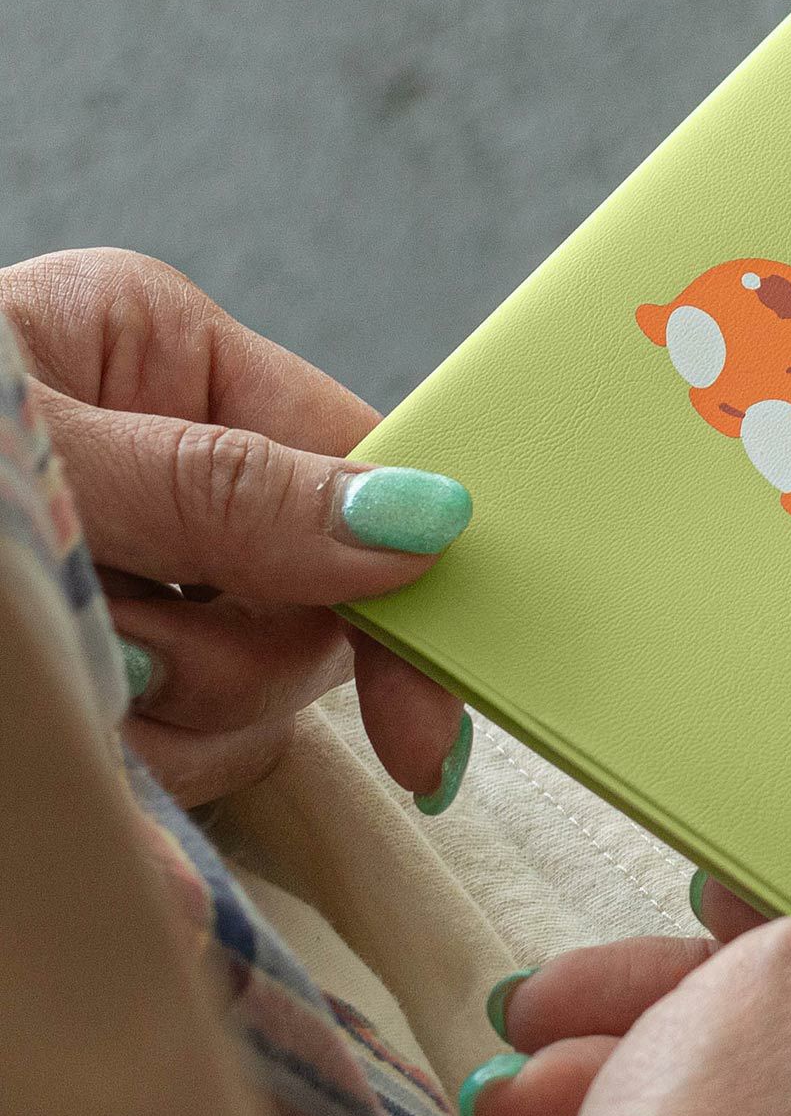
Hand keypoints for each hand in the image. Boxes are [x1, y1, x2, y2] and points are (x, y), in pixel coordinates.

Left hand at [1, 248, 472, 807]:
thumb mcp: (42, 457)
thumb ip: (225, 491)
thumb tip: (417, 518)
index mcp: (158, 349)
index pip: (352, 455)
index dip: (400, 581)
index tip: (423, 723)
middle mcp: (163, 450)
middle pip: (312, 591)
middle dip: (228, 664)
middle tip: (125, 673)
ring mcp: (135, 563)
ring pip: (253, 685)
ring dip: (164, 721)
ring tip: (63, 694)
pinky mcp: (103, 663)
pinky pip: (188, 742)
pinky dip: (138, 766)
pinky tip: (72, 735)